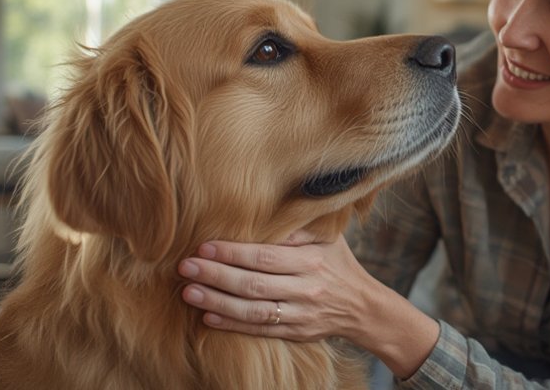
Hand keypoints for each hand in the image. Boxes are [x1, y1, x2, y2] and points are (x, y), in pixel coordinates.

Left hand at [178, 232, 376, 343]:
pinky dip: (232, 324)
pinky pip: (260, 330)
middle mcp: (306, 288)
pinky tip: (208, 316)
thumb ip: (296, 229)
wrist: (363, 307)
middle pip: (253, 284)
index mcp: (311, 261)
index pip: (264, 257)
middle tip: (186, 267)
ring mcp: (300, 314)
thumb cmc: (338, 264)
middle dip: (216, 275)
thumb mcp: (327, 239)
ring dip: (217, 302)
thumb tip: (261, 214)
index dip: (232, 252)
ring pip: (253, 310)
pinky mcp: (296, 333)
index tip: (204, 246)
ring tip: (188, 293)